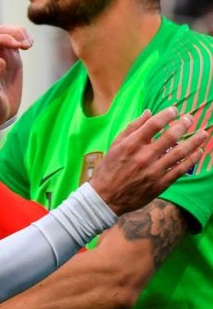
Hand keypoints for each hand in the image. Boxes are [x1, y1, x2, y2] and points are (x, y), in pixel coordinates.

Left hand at [0, 25, 31, 125]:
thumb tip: (0, 60)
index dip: (3, 39)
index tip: (18, 47)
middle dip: (13, 33)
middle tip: (25, 45)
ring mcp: (4, 57)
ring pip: (9, 33)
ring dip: (20, 33)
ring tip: (29, 45)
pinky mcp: (14, 60)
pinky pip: (17, 42)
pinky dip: (25, 38)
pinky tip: (30, 45)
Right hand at [90, 107, 208, 214]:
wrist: (105, 198)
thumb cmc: (108, 170)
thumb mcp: (114, 146)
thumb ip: (132, 128)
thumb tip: (148, 112)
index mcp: (131, 145)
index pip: (154, 124)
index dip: (167, 114)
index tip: (174, 110)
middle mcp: (144, 157)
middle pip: (171, 136)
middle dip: (184, 124)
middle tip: (190, 119)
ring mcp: (153, 171)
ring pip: (180, 152)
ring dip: (194, 141)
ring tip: (203, 133)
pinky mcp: (160, 184)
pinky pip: (180, 170)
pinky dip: (192, 160)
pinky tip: (198, 152)